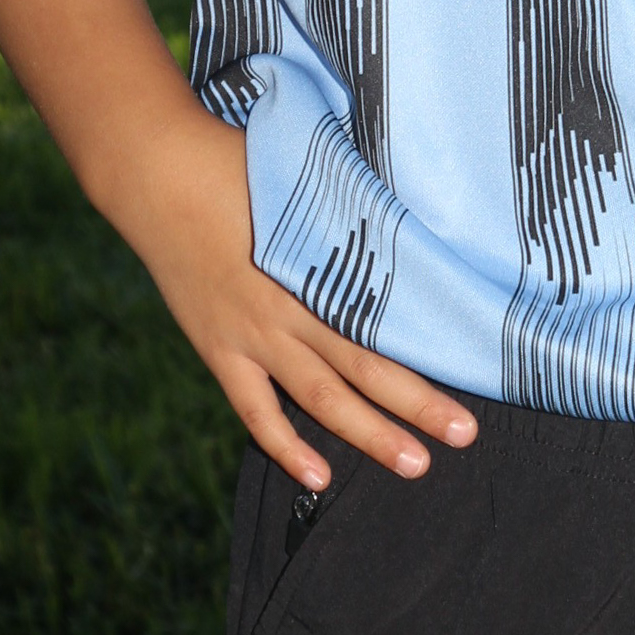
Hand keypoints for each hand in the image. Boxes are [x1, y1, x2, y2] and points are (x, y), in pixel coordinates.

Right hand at [0, 0, 477, 493]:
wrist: (156, 174)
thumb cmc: (243, 158)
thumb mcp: (311, 175)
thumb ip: (356, 208)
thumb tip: (416, 216)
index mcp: (318, 261)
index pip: (388, 316)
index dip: (433, 346)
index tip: (478, 368)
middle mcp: (289, 307)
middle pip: (365, 366)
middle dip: (418, 404)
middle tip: (466, 435)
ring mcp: (250, 334)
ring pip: (320, 397)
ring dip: (367, 434)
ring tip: (415, 466)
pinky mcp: (217, 348)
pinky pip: (256, 410)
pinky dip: (286, 445)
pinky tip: (319, 476)